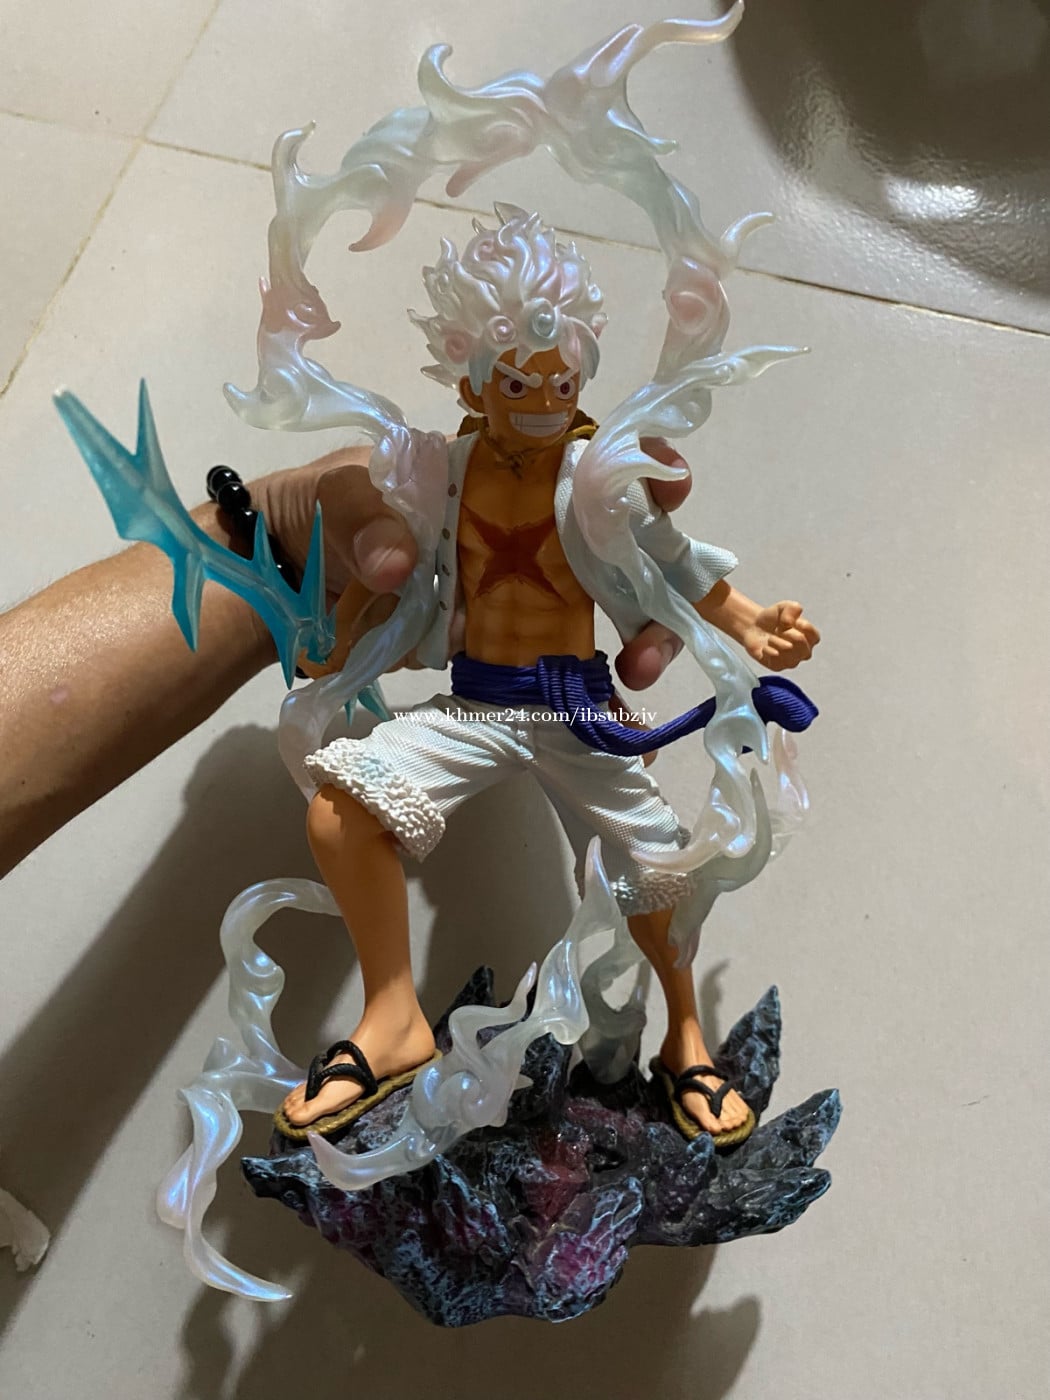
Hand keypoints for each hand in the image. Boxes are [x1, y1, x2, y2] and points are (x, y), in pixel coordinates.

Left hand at [262, 437, 692, 683]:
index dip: (634, 468)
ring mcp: (508, 584)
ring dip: (634, 632)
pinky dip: (584, 683)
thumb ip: (367, 514)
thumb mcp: (335, 492)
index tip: (666, 489)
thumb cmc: (311, 511)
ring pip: (595, 601)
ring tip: (635, 673)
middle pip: (610, 538)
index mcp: (491, 469)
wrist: (274, 583)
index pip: (580, 456)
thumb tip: (402, 563)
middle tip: (660, 613)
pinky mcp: (491, 639)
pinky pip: (549, 657)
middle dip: (653, 571)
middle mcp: (516, 522)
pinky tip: (611, 709)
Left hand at [743, 601, 819, 671]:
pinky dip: (767, 649)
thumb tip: (789, 622)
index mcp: (811, 638)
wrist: (754, 628)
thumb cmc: (774, 618)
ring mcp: (793, 661)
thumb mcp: (785, 607)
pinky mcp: (778, 667)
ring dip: (775, 640)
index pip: (812, 634)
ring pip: (787, 650)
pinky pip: (774, 658)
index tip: (788, 622)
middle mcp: (805, 652)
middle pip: (800, 641)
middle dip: (786, 632)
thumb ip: (792, 608)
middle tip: (778, 630)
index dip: (799, 625)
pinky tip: (765, 647)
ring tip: (770, 638)